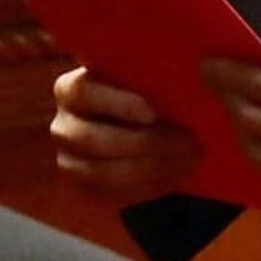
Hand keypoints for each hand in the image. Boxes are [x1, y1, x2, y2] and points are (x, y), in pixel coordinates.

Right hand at [51, 67, 199, 196]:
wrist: (142, 122)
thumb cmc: (146, 88)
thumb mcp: (144, 72)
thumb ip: (154, 69)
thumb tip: (196, 64)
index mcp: (71, 88)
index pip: (82, 92)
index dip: (115, 103)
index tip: (153, 112)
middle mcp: (63, 125)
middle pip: (95, 140)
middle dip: (146, 143)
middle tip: (189, 140)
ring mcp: (71, 162)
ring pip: (105, 174)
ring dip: (154, 168)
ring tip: (191, 158)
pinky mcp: (86, 190)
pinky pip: (115, 196)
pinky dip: (150, 187)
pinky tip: (179, 176)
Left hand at [205, 33, 260, 194]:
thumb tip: (252, 66)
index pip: (256, 87)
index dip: (227, 74)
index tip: (208, 63)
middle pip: (251, 120)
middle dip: (229, 97)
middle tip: (218, 81)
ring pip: (257, 153)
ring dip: (241, 128)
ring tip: (238, 107)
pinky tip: (259, 135)